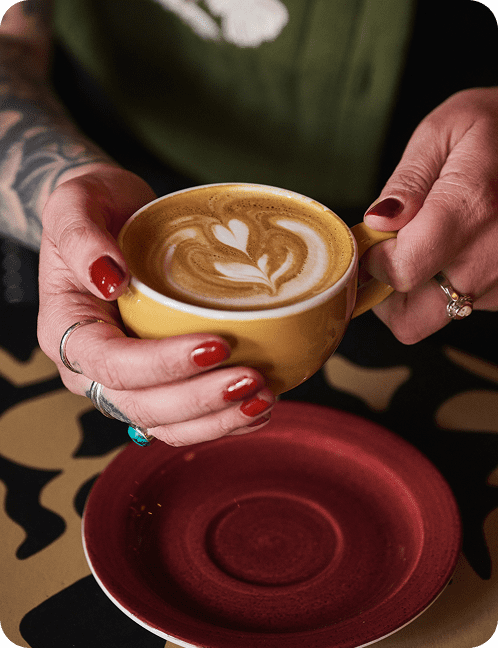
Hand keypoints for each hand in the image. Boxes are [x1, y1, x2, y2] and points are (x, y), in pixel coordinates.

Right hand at [37, 164, 273, 444]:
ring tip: (263, 400)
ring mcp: (122, 382)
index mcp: (67, 329)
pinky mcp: (154, 382)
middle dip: (200, 401)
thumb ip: (81, 236)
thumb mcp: (75, 202)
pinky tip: (257, 409)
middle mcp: (90, 368)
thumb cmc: (95, 209)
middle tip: (253, 380)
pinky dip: (220, 421)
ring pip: (164, 424)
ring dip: (216, 420)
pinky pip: (182, 418)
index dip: (163, 364)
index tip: (217, 344)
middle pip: (141, 405)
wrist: (112, 220)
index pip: (112, 364)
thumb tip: (109, 277)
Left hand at [363, 87, 497, 343]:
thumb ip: (408, 180)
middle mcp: (493, 254)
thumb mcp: (446, 130)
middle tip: (394, 254)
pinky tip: (462, 248)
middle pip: (413, 318)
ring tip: (437, 241)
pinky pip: (466, 306)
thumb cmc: (497, 128)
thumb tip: (377, 222)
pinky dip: (452, 285)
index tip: (374, 242)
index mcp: (473, 206)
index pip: (403, 271)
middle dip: (389, 292)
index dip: (374, 264)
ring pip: (439, 314)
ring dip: (423, 288)